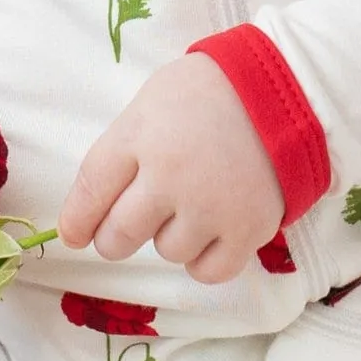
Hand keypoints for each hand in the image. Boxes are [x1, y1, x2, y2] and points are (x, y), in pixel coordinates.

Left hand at [58, 50, 283, 283]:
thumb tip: (89, 214)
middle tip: (128, 226)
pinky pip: (208, 271)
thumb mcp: (151, 104)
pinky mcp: (248, 229)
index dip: (77, 220)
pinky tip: (210, 232)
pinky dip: (204, 259)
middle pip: (118, 236)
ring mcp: (210, 207)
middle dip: (115, 237)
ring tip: (192, 204)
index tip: (76, 234)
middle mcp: (170, 177)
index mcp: (140, 137)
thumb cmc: (209, 91)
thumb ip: (121, 152)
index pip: (91, 191)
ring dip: (170, 237)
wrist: (284, 89)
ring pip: (166, 252)